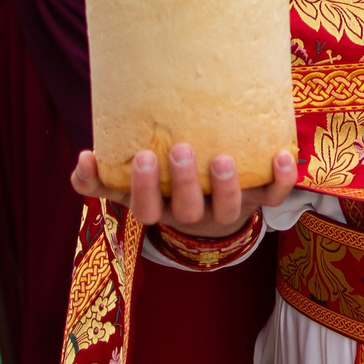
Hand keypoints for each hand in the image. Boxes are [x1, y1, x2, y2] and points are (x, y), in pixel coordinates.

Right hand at [69, 145, 297, 239]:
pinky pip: (273, 196)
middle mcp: (193, 214)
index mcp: (161, 209)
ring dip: (227, 186)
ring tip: (224, 159)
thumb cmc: (162, 184)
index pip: (147, 209)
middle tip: (181, 150)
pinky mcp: (257, 200)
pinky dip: (281, 179)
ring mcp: (227, 209)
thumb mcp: (129, 183)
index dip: (143, 188)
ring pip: (228, 209)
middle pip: (187, 211)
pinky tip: (282, 154)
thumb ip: (100, 177)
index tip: (141, 156)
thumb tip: (81, 160)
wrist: (210, 203)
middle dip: (184, 183)